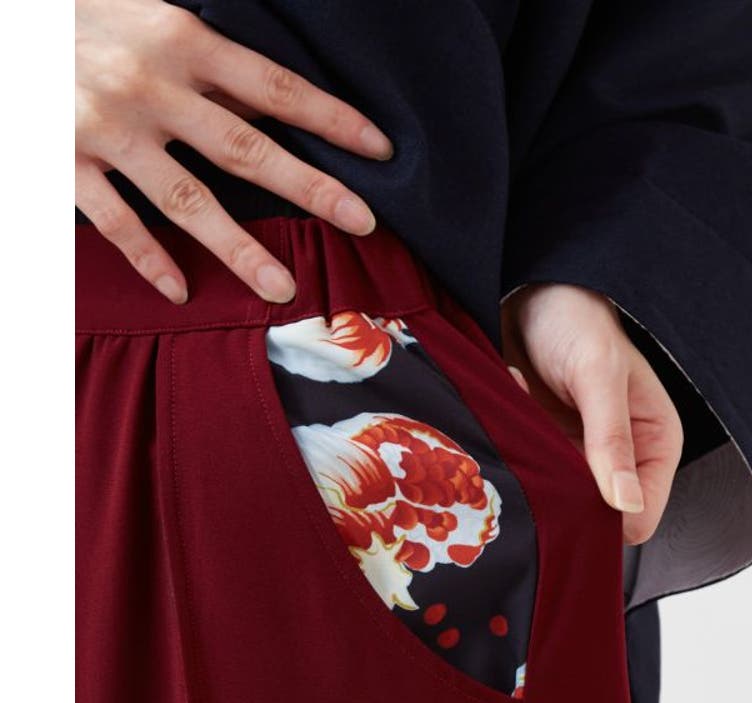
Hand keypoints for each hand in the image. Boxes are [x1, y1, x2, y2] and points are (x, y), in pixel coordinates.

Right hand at [76, 0, 392, 304]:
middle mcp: (150, 87)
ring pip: (188, 202)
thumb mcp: (152, 19)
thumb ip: (209, 66)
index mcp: (179, 40)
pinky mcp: (63, 163)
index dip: (331, 120)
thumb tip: (275, 106)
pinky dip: (150, 260)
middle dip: (311, 188)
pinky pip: (117, 223)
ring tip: (283, 289)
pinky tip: (182, 292)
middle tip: (362, 222)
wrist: (3, 22)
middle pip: (246, 149)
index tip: (379, 150)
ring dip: (240, 250)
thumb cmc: (85, 18)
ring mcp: (107, 130)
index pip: (275, 86)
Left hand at [501, 284, 682, 545]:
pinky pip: (529, 477)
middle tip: (537, 459)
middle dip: (565, 498)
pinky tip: (512, 412)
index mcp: (654, 442)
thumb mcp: (598, 374)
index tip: (569, 498)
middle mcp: (620, 457)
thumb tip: (627, 504)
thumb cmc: (574, 320)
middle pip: (597, 517)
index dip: (608, 521)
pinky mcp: (543, 448)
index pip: (642, 515)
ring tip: (523, 429)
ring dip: (536, 475)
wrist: (527, 294)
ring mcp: (578, 456)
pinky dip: (515, 454)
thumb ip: (611, 439)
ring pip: (560, 502)